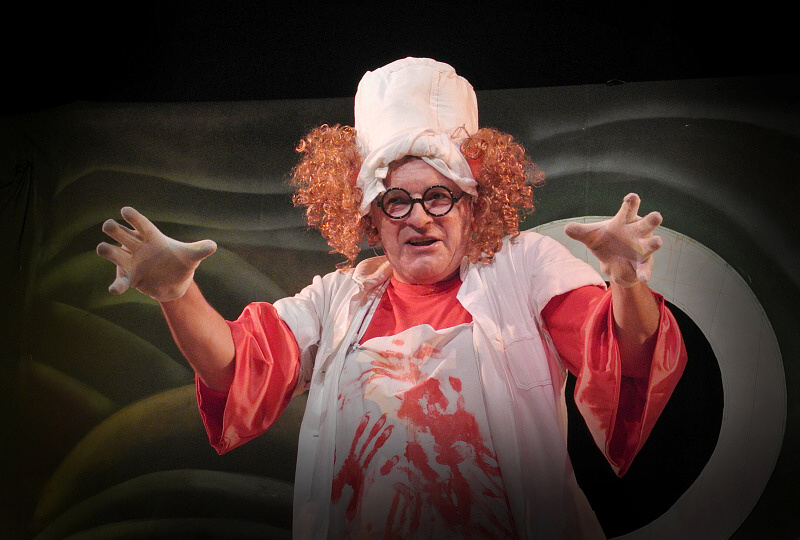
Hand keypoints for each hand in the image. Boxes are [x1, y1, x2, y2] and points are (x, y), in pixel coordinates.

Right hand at [96, 207, 216, 300]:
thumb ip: (200, 250)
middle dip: (114, 228)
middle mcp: (137, 247)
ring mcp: (130, 262)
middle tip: (109, 225)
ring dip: (107, 250)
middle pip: (121, 233)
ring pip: (113, 253)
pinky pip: (120, 282)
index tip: (125, 210)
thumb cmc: (179, 262)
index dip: (133, 218)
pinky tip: (115, 289)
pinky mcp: (129, 278)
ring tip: (103, 249)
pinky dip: (117, 285)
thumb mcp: (192, 256)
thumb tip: (213, 245)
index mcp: (151, 237)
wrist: (174, 281)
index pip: (141, 224)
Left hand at [564, 193, 662, 287]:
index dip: (631, 202)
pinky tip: (645, 277)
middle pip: (646, 224)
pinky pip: (645, 268)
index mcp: (625, 221)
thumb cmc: (606, 241)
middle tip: (657, 215)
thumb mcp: (591, 237)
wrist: (614, 263)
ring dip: (654, 243)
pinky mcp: (642, 263)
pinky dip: (645, 272)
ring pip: (650, 244)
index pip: (629, 209)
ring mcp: (642, 248)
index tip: (632, 197)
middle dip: (651, 220)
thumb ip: (580, 232)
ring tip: (657, 241)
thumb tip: (567, 228)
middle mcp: (637, 232)